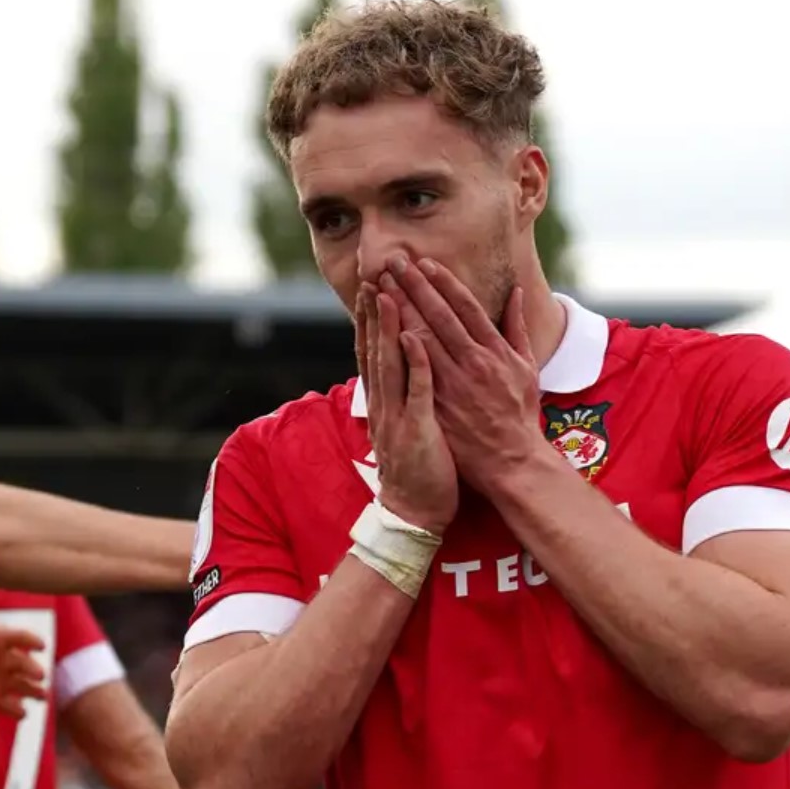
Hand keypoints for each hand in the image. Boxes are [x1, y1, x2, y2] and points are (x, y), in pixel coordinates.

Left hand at [0, 588, 47, 718]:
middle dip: (33, 669)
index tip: (41, 644)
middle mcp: (3, 660)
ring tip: (42, 695)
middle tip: (39, 674)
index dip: (31, 640)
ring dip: (33, 690)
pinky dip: (15, 710)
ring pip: (22, 686)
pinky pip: (6, 706)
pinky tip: (22, 713)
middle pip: (25, 664)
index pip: (20, 637)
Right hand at [360, 282, 457, 534]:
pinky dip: (415, 363)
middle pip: (375, 350)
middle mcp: (384, 403)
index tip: (372, 287)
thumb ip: (402, 396)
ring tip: (387, 294)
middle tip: (373, 277)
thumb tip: (399, 375)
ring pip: (390, 363)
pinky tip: (413, 338)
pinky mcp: (416, 429)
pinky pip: (416, 391)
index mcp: (384, 401)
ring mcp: (398, 415)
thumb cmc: (418, 468)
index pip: (374, 352)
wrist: (416, 511)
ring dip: (388, 328)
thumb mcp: (405, 425)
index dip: (371, 319)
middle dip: (374, 313)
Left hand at [384, 257, 550, 490]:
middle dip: (415, 287)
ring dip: (401, 309)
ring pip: (424, 337)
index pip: (465, 307)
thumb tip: (515, 292)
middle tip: (394, 262)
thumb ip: (517, 328)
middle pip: (439, 316)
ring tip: (382, 286)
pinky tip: (388, 328)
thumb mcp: (527, 367)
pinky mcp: (439, 404)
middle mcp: (474, 362)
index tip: (425, 262)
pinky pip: (416, 370)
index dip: (444, 282)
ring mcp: (455, 383)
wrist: (512, 461)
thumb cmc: (519, 414)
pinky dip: (403, 348)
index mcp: (495, 351)